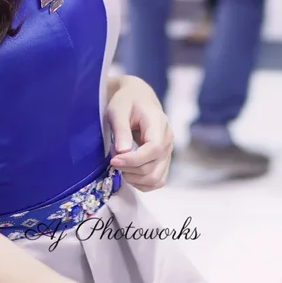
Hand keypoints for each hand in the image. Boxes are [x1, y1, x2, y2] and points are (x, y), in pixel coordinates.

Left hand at [106, 76, 172, 190]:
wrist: (138, 99)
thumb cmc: (127, 102)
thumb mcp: (118, 110)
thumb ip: (121, 130)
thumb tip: (123, 152)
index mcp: (159, 124)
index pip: (153, 149)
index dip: (133, 160)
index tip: (113, 160)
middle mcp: (168, 141)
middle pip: (152, 168)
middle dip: (127, 168)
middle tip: (113, 156)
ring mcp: (167, 153)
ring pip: (155, 179)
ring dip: (133, 178)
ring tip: (120, 163)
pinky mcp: (163, 161)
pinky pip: (157, 181)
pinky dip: (141, 183)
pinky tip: (128, 172)